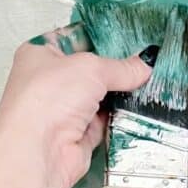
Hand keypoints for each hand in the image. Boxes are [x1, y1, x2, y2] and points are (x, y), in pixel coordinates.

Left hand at [0, 38, 152, 187]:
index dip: (102, 37)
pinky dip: (119, 117)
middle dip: (116, 69)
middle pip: (90, 70)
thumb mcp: (92, 68)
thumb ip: (121, 67)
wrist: (39, 151)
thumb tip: (144, 65)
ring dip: (120, 94)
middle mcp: (48, 81)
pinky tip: (140, 108)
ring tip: (149, 83)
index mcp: (40, 53)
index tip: (130, 38)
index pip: (75, 38)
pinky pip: (104, 121)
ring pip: (99, 97)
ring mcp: (62, 109)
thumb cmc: (49, 98)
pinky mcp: (76, 135)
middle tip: (146, 62)